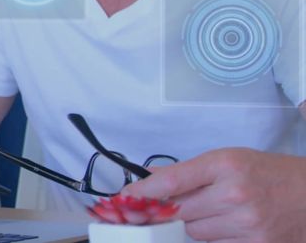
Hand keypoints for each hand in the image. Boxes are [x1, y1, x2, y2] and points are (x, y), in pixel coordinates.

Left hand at [121, 148, 305, 241]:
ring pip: (194, 233)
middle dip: (167, 212)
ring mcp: (247, 222)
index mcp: (225, 164)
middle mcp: (234, 193)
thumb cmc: (269, 173)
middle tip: (162, 209)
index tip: (125, 199)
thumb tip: (152, 183)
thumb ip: (191, 172)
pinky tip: (226, 225)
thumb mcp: (230, 160)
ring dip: (192, 225)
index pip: (171, 181)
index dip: (143, 193)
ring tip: (211, 211)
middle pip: (178, 212)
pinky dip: (214, 237)